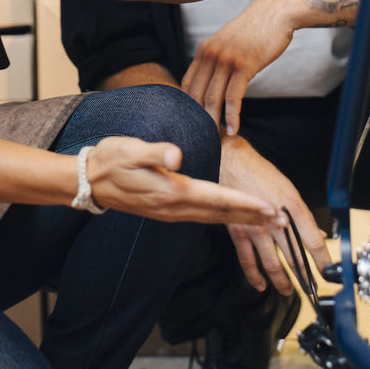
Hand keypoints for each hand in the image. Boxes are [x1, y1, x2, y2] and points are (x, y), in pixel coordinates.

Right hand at [85, 136, 287, 230]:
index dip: (245, 204)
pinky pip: (201, 218)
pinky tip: (229, 216)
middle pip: (220, 214)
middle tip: (281, 220)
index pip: (216, 199)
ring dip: (240, 219)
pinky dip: (222, 218)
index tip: (270, 208)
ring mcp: (169, 212)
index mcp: (171, 191)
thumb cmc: (110, 159)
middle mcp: (173, 207)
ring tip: (264, 220)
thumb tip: (176, 156)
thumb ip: (157, 152)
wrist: (87, 180)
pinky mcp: (165, 211)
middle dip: (252, 217)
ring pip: (213, 219)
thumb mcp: (131, 149)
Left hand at [181, 0, 294, 135]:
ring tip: (217, 138)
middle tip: (202, 135)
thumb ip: (218, 59)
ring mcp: (226, 60)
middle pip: (197, 94)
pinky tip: (234, 129)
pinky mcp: (243, 66)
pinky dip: (232, 116)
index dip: (187, 105)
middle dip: (198, 118)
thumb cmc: (255, 31)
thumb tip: (214, 81)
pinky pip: (233, 97)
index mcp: (204, 49)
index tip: (192, 121)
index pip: (187, 83)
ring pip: (213, 98)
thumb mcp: (228, 42)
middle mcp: (210, 54)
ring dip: (214, 121)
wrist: (276, 13)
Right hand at [219, 137, 331, 295]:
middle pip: (295, 257)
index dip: (324, 261)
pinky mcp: (238, 231)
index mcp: (293, 208)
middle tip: (312, 288)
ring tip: (288, 291)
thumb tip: (318, 235)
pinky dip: (254, 276)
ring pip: (272, 263)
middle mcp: (276, 220)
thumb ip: (303, 217)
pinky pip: (247, 260)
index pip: (314, 241)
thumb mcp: (289, 190)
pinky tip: (261, 285)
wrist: (232, 161)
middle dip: (305, 276)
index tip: (330, 273)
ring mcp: (256, 228)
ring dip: (282, 282)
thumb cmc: (261, 173)